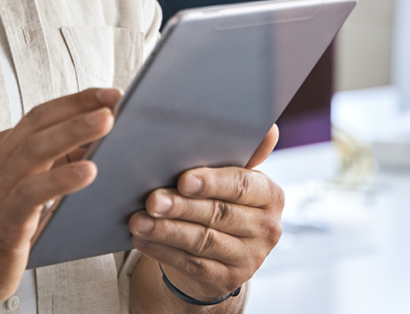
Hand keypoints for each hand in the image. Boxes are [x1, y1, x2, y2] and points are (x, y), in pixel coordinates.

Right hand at [0, 87, 120, 308]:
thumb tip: (96, 144)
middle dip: (78, 108)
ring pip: (34, 150)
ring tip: (106, 123)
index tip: (109, 93)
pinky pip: (30, 194)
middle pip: (38, 124)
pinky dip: (60, 179)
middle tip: (113, 101)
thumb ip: (50, 164)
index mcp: (3, 150)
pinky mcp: (3, 220)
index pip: (41, 115)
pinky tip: (87, 172)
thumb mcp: (24, 186)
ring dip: (72, 132)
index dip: (76, 101)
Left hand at [128, 125, 283, 304]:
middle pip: (218, 214)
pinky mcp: (227, 280)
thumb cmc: (221, 196)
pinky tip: (142, 239)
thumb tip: (269, 129)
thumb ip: (244, 153)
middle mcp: (267, 229)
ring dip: (166, 230)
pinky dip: (162, 251)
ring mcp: (250, 259)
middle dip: (181, 206)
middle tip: (151, 199)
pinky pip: (191, 264)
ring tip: (139, 220)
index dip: (212, 182)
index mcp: (270, 195)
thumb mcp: (231, 175)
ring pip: (202, 241)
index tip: (183, 179)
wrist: (221, 248)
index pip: (241, 185)